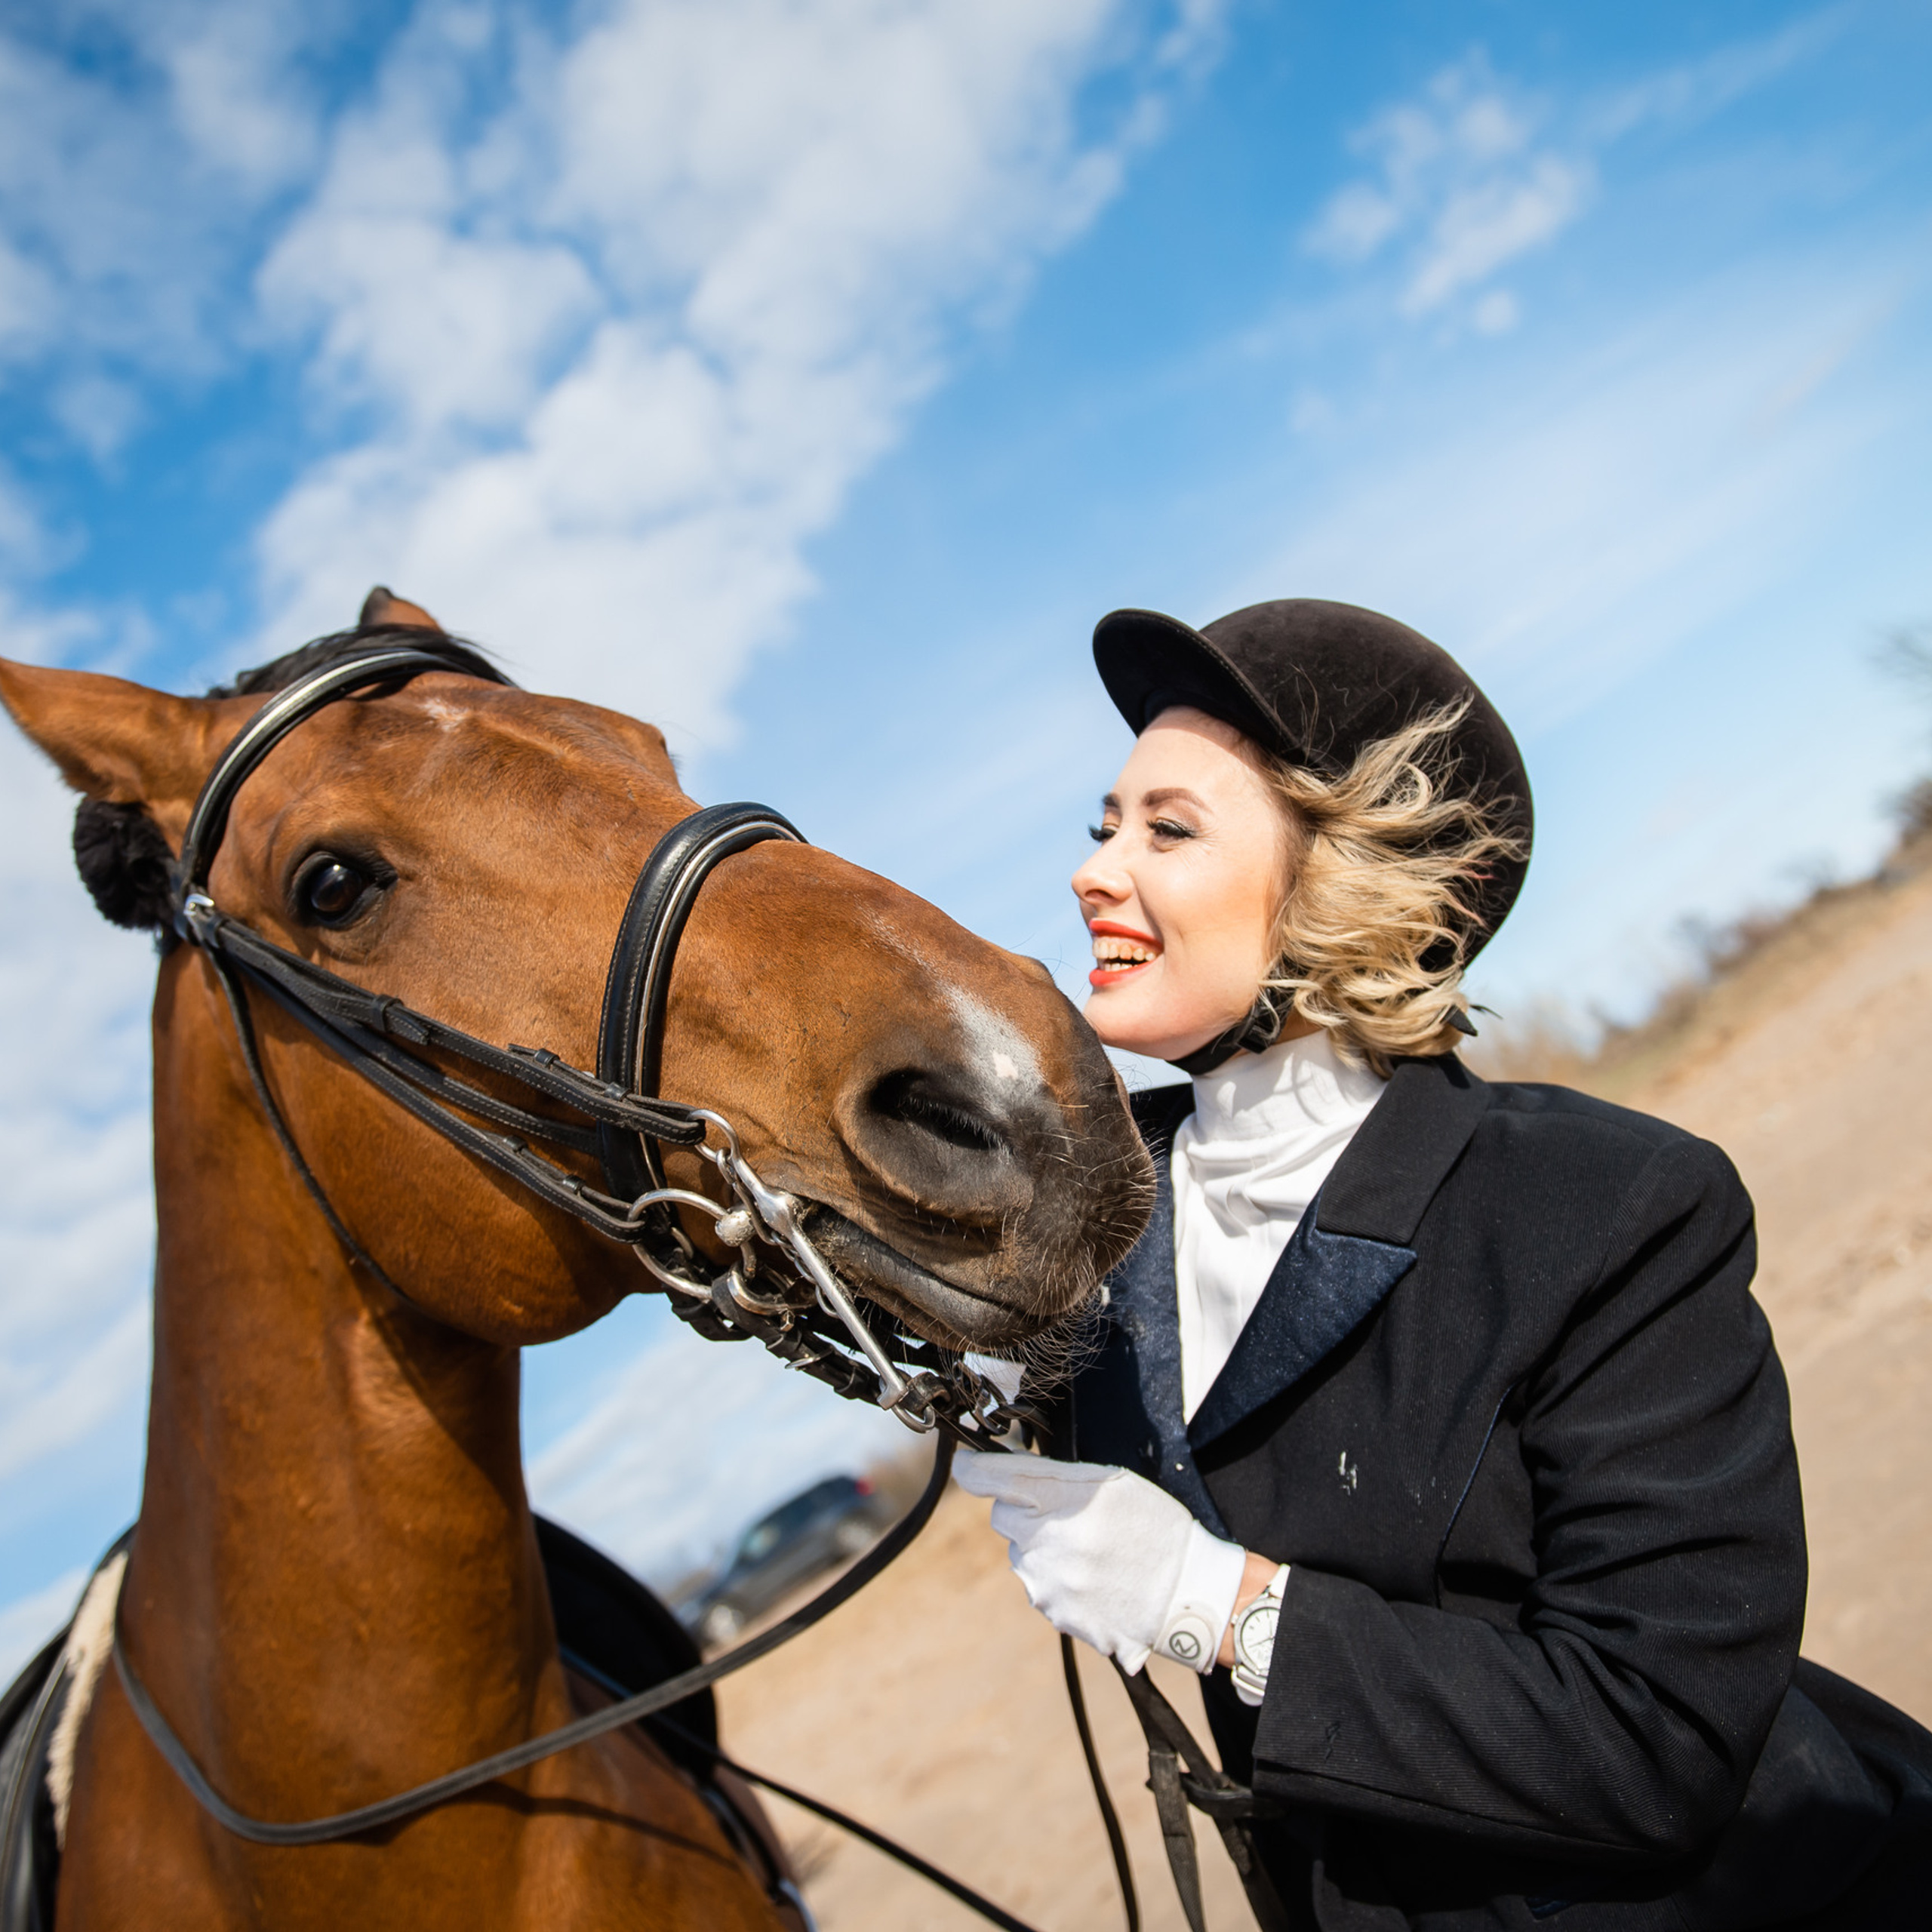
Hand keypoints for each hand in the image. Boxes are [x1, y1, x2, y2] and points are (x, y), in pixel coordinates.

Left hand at [954, 1449, 1247, 1673]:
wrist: (1187, 1592)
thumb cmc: (1153, 1526)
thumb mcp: (1110, 1481)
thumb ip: (1053, 1476)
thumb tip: (1003, 1474)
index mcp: (1058, 1501)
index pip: (990, 1478)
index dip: (974, 1468)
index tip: (968, 1464)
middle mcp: (1044, 1544)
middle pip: (1004, 1518)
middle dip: (1025, 1512)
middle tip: (1068, 1515)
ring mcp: (1048, 1585)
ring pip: (1022, 1555)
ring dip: (1044, 1549)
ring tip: (1093, 1552)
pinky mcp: (1057, 1615)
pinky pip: (1041, 1588)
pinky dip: (1060, 1581)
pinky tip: (1096, 1579)